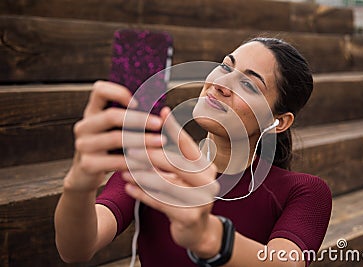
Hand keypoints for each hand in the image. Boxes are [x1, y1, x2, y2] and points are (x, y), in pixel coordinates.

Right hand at [65, 81, 164, 191]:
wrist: (86, 175)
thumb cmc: (109, 148)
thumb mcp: (115, 130)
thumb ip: (130, 118)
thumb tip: (162, 111)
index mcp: (92, 111)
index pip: (99, 90)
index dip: (119, 92)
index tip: (139, 102)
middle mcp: (85, 125)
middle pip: (111, 116)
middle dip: (139, 119)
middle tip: (159, 123)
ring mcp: (83, 145)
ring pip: (115, 138)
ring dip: (141, 140)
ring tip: (160, 142)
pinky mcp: (87, 164)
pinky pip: (115, 161)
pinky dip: (135, 161)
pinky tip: (150, 162)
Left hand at [122, 107, 220, 255]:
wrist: (197, 231)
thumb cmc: (186, 196)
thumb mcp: (184, 175)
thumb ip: (174, 154)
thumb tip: (160, 123)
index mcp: (207, 167)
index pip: (188, 144)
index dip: (174, 128)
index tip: (160, 112)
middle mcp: (209, 181)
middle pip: (176, 162)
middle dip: (150, 154)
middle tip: (128, 147)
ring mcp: (202, 200)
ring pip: (166, 183)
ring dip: (142, 175)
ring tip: (124, 168)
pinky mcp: (190, 216)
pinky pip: (161, 202)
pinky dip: (142, 194)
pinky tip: (128, 187)